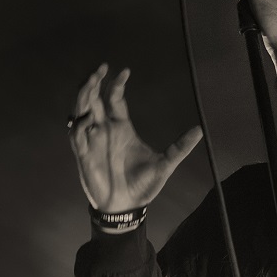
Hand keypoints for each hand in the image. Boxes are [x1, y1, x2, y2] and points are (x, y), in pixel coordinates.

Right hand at [68, 64, 202, 211]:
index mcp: (121, 127)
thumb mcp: (165, 164)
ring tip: (90, 83)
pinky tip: (87, 119)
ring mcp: (92, 140)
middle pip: (93, 98)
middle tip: (100, 69)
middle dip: (94, 82)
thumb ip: (180, 147)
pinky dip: (79, 125)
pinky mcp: (84, 155)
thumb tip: (200, 131)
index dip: (116, 84)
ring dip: (83, 96)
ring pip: (81, 110)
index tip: (125, 71)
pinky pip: (76, 135)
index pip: (114, 98)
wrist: (127, 207)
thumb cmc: (142, 186)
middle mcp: (104, 129)